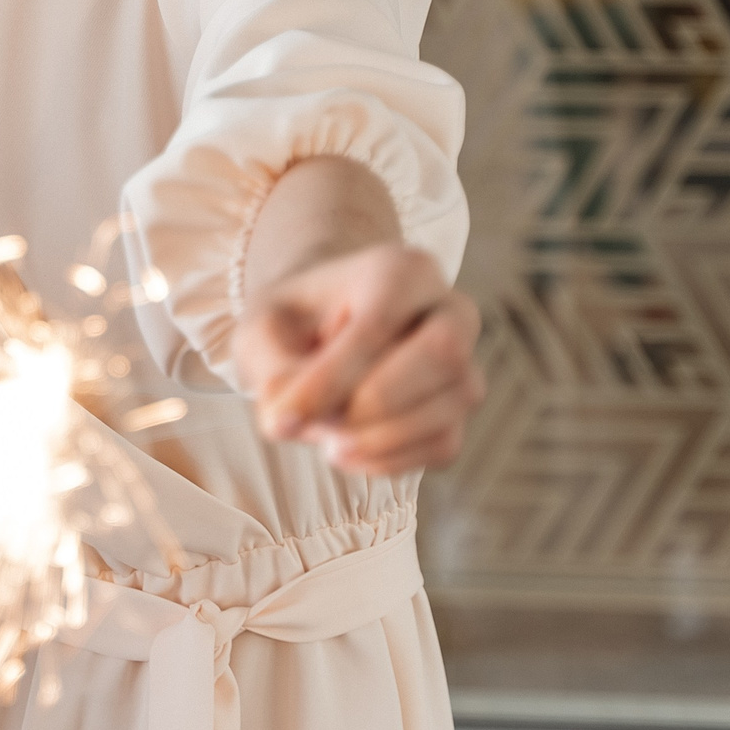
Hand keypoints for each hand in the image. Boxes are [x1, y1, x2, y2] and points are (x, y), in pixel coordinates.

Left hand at [229, 242, 482, 476]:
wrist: (324, 326)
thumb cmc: (296, 321)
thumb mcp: (263, 330)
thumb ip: (271, 370)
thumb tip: (284, 422)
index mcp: (400, 270)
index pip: (378, 323)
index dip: (331, 379)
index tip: (283, 417)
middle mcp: (449, 308)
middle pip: (444, 353)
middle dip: (376, 404)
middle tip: (320, 429)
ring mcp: (466, 358)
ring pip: (453, 402)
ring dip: (383, 438)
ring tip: (329, 443)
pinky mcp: (459, 407)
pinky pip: (444, 442)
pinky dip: (392, 459)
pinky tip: (350, 453)